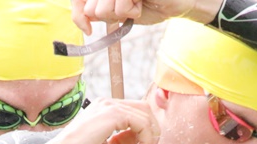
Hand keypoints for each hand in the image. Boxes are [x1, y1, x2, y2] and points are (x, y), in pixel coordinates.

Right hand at [34, 98, 159, 143]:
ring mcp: (109, 106)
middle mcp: (107, 104)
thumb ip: (123, 142)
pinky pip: (141, 124)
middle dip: (153, 132)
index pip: (136, 112)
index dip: (146, 132)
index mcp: (104, 110)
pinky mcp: (111, 114)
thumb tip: (138, 141)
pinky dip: (144, 142)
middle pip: (145, 109)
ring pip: (145, 116)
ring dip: (149, 139)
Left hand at [70, 0, 222, 32]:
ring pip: (102, 6)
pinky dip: (129, 10)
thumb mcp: (120, 12)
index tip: (86, 28)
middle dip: (108, 15)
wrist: (178, 2)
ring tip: (137, 4)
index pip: (79, 0)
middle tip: (128, 8)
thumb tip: (84, 16)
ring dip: (121, 13)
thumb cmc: (151, 5)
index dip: (77, 14)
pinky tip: (141, 3)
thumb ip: (100, 11)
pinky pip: (119, 3)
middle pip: (90, 6)